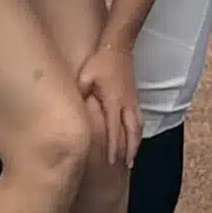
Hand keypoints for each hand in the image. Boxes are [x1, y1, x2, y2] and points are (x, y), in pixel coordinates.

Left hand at [76, 36, 141, 168]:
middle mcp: (126, 104)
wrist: (118, 46)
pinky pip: (139, 119)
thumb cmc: (100, 61)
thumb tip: (73, 113)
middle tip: (127, 166)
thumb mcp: (84, 78)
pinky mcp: (134, 97)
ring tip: (133, 157)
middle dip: (130, 150)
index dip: (113, 146)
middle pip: (131, 132)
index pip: (114, 129)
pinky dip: (138, 132)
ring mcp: (132, 100)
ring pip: (138, 127)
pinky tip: (135, 137)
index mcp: (113, 101)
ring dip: (136, 143)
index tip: (111, 162)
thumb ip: (80, 96)